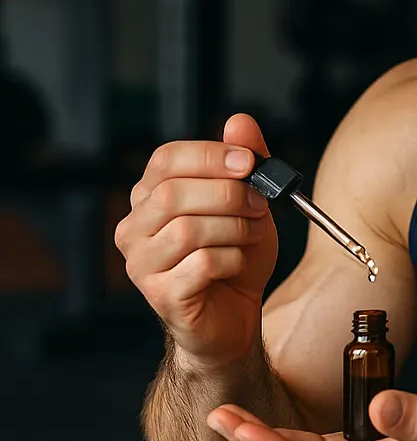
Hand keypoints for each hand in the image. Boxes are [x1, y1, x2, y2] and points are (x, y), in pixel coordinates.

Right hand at [114, 114, 278, 367]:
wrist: (236, 319)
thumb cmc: (235, 258)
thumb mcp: (249, 204)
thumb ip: (244, 163)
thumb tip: (240, 121)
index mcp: (150, 197)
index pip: (165, 159)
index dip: (210, 156)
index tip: (249, 162)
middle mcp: (135, 228)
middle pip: (173, 193)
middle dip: (227, 195)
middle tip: (259, 204)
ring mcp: (141, 264)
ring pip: (188, 229)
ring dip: (234, 229)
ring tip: (252, 236)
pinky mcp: (161, 296)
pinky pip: (201, 264)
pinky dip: (232, 260)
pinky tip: (238, 265)